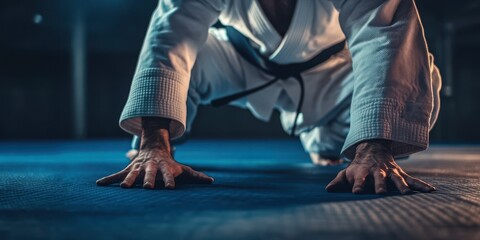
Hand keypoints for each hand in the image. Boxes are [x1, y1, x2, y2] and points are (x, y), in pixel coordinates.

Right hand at [96, 117, 212, 188]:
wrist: (154, 147)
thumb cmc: (170, 163)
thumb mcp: (182, 168)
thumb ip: (196, 175)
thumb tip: (212, 181)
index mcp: (164, 167)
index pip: (168, 174)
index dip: (169, 180)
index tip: (170, 188)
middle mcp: (150, 167)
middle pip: (150, 173)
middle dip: (149, 180)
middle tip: (148, 187)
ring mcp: (139, 167)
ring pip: (132, 174)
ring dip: (128, 180)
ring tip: (123, 188)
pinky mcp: (129, 169)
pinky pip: (118, 174)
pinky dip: (109, 179)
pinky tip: (99, 184)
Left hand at [326, 140, 435, 193]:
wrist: (372, 149)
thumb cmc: (357, 166)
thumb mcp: (346, 172)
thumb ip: (338, 181)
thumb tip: (328, 189)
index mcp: (363, 172)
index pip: (359, 179)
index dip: (357, 185)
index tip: (355, 192)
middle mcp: (378, 172)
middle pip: (379, 178)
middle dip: (380, 185)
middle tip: (380, 192)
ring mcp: (390, 172)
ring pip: (396, 179)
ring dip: (401, 186)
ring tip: (407, 194)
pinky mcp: (400, 174)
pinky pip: (413, 180)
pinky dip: (421, 185)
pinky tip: (432, 191)